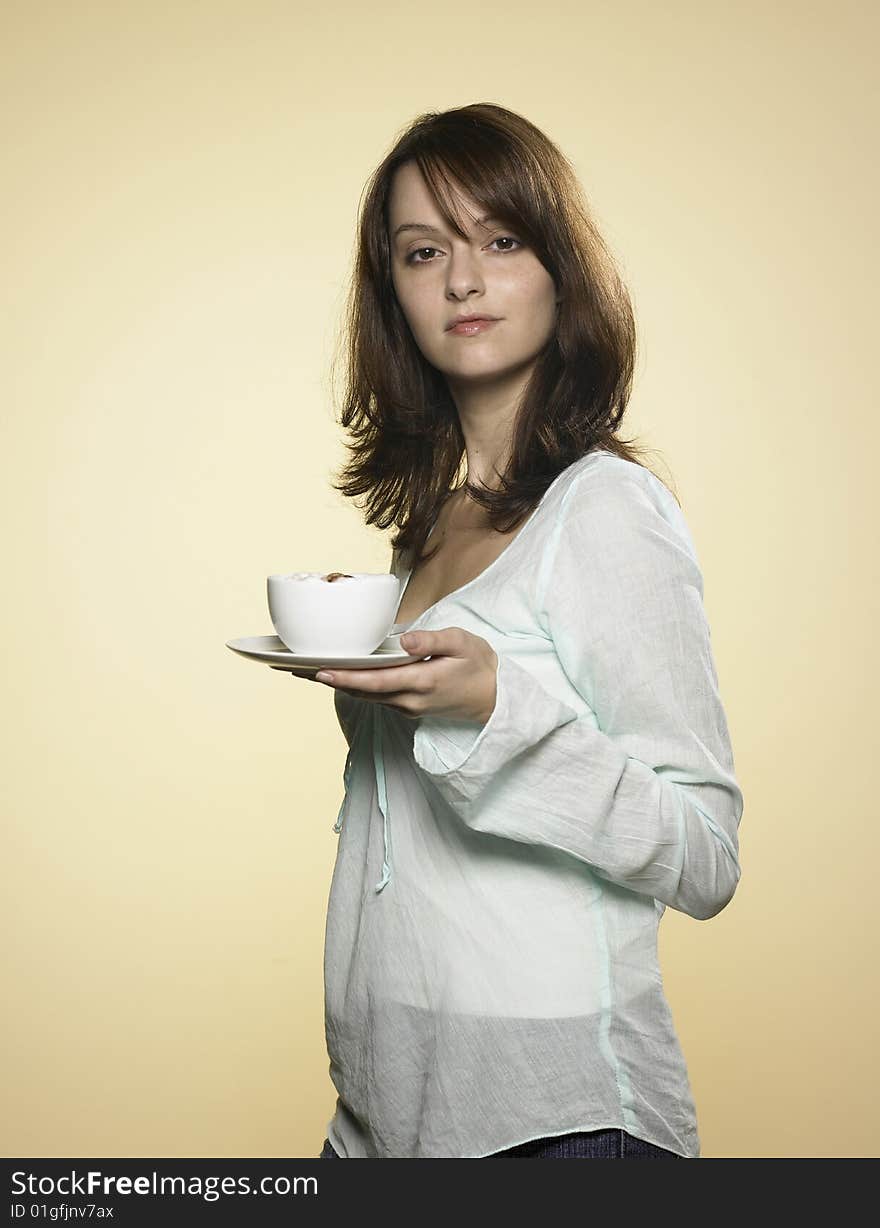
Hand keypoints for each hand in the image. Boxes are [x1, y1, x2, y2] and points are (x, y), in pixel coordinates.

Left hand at [306, 627, 497, 724]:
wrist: (494, 698)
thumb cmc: (478, 666)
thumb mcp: (463, 643)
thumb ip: (433, 641)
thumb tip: (405, 641)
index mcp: (422, 682)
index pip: (376, 681)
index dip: (346, 678)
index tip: (321, 672)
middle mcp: (410, 700)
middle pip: (362, 691)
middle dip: (330, 680)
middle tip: (297, 668)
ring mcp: (407, 707)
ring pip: (366, 696)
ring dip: (338, 684)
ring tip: (309, 670)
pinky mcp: (407, 707)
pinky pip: (375, 697)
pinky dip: (354, 686)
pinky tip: (339, 675)